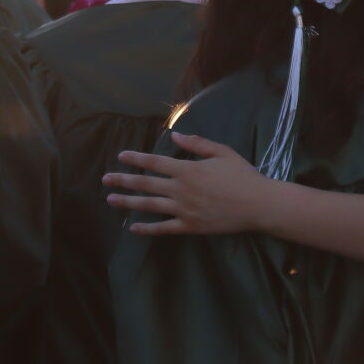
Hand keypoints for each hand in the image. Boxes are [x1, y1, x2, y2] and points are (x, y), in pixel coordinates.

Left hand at [103, 132, 275, 235]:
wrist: (258, 205)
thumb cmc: (242, 175)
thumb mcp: (221, 152)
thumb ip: (196, 143)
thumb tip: (174, 135)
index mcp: (187, 169)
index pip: (154, 162)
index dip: (136, 159)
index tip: (121, 156)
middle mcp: (180, 189)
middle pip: (145, 184)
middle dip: (123, 181)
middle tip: (105, 180)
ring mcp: (184, 209)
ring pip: (149, 206)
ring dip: (128, 203)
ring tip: (110, 201)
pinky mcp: (190, 226)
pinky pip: (164, 228)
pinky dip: (147, 229)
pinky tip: (133, 228)